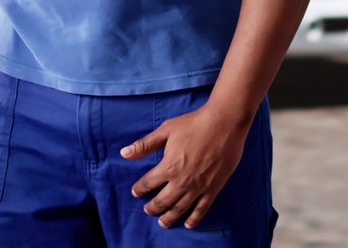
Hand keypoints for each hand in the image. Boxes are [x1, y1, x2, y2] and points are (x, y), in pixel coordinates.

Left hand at [121, 104, 250, 229]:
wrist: (224, 124)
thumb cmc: (194, 124)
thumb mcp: (166, 130)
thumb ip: (145, 145)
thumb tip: (124, 154)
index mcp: (168, 167)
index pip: (148, 183)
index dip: (140, 188)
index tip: (136, 192)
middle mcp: (181, 181)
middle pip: (162, 201)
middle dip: (152, 207)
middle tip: (147, 210)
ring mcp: (198, 187)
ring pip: (180, 208)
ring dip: (169, 217)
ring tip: (163, 223)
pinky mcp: (213, 188)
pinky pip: (201, 208)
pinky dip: (194, 218)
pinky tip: (189, 224)